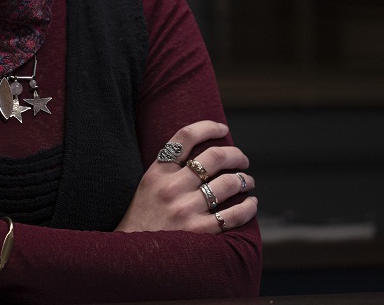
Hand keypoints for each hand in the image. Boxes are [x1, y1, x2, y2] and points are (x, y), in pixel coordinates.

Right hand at [115, 120, 257, 233]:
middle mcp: (172, 187)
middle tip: (241, 160)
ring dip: (244, 180)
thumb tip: (204, 156)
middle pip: (214, 157)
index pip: (185, 137)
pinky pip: (234, 214)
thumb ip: (169, 170)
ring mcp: (186, 209)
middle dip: (236, 155)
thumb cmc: (143, 219)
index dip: (209, 127)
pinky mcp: (199, 231)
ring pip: (228, 184)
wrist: (132, 255)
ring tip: (247, 182)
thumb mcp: (147, 186)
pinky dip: (249, 207)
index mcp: (158, 172)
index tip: (222, 129)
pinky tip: (251, 204)